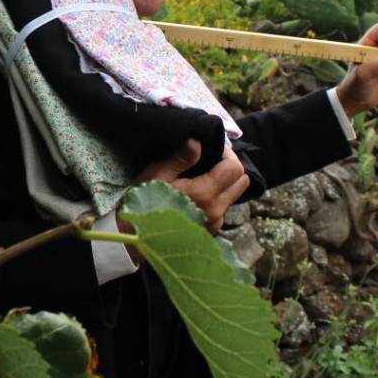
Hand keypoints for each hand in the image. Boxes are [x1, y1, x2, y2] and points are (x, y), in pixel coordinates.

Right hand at [131, 140, 249, 233]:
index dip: (227, 153)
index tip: (213, 147)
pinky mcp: (212, 230)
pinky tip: (200, 192)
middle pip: (241, 181)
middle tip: (212, 159)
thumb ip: (180, 158)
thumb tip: (198, 141)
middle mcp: (216, 211)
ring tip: (204, 174)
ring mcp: (215, 223)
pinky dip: (219, 195)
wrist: (135, 236)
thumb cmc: (143, 203)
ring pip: (234, 194)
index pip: (234, 168)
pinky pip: (224, 206)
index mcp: (204, 195)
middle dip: (230, 166)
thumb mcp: (156, 175)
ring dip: (225, 181)